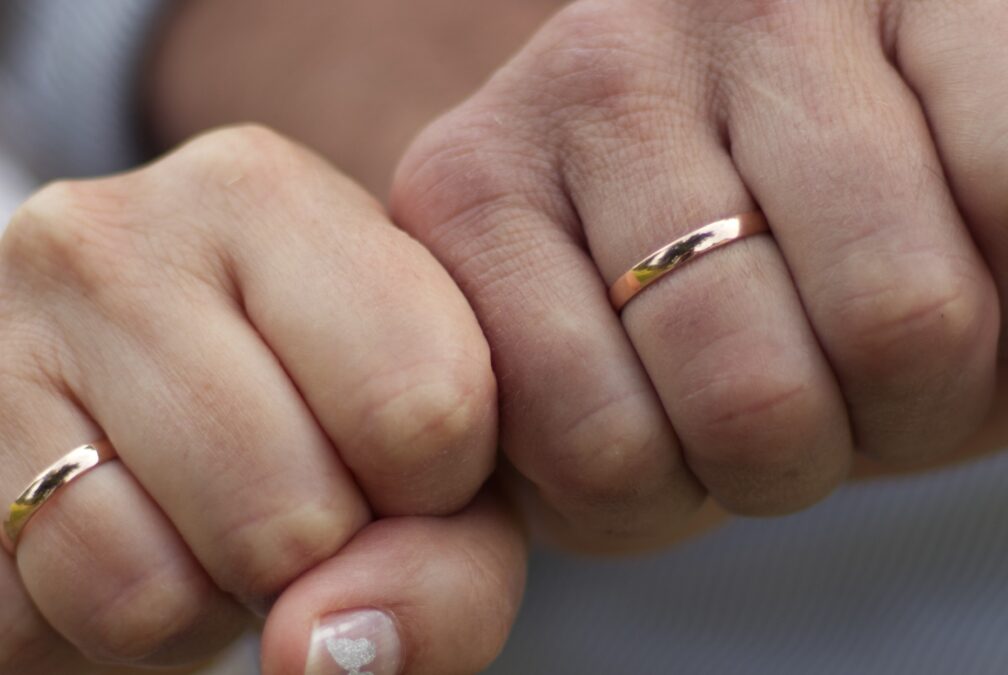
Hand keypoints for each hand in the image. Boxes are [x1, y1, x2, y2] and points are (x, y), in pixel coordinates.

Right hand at [0, 126, 523, 673]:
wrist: (175, 383)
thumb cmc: (332, 409)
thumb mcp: (436, 458)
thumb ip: (449, 568)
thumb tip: (328, 653)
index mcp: (274, 196)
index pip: (423, 405)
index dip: (436, 493)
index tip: (405, 465)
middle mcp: (121, 237)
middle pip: (290, 514)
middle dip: (317, 559)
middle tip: (297, 500)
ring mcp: (1, 336)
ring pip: (149, 589)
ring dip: (207, 605)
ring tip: (210, 524)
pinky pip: (40, 622)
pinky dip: (108, 630)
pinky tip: (131, 539)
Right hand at [390, 0, 1007, 546]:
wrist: (664, 255)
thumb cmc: (869, 255)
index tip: (960, 309)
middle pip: (900, 315)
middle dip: (886, 418)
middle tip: (836, 383)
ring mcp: (587, 77)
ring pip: (745, 396)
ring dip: (763, 465)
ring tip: (733, 401)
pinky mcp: (458, 183)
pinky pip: (593, 442)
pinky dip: (636, 495)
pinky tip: (634, 417)